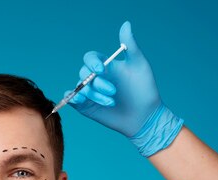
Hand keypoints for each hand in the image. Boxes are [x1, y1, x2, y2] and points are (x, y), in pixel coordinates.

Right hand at [67, 21, 183, 156]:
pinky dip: (72, 97)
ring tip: (111, 102)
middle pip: (84, 73)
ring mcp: (90, 93)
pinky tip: (81, 100)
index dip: (92, 62)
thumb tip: (126, 24)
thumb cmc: (144, 90)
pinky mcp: (86, 106)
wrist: (145, 116)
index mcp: (106, 66)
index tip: (102, 69)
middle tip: (113, 91)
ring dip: (93, 94)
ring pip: (80, 87)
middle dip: (97, 83)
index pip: (90, 58)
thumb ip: (130, 45)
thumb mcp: (139, 65)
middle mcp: (96, 78)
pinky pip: (72, 98)